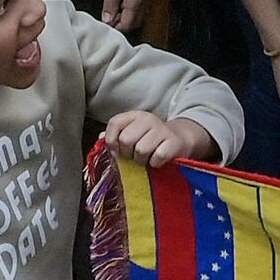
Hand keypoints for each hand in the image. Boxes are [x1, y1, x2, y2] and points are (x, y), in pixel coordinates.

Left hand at [98, 109, 217, 171]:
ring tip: (146, 158)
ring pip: (141, 150)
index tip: (117, 151)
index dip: (111, 141)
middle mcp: (147, 119)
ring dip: (141, 161)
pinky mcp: (173, 142)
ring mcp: (162, 129)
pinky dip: (155, 163)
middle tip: (134, 156)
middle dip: (127, 154)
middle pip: (126, 139)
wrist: (180, 139)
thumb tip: (100, 138)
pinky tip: (157, 161)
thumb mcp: (133, 134)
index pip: (114, 123)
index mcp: (134, 116)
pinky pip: (157, 157)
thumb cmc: (151, 140)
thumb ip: (115, 136)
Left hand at [99, 0, 160, 34]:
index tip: (106, 21)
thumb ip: (110, 2)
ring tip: (117, 2)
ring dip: (130, 12)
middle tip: (110, 13)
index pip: (128, 25)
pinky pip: (147, 1)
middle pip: (137, 21)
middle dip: (124, 21)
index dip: (116, 26)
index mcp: (136, 0)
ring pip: (143, 12)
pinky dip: (137, 3)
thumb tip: (108, 19)